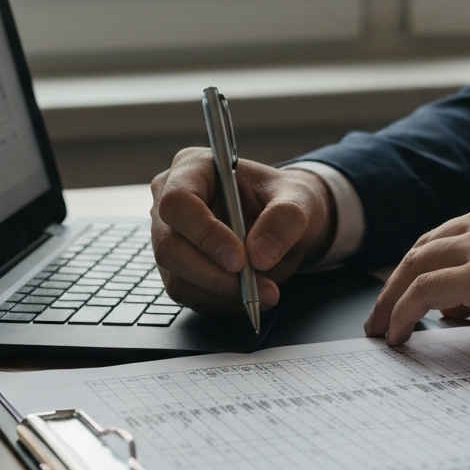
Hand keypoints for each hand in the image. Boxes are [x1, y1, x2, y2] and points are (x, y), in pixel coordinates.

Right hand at [150, 148, 334, 311]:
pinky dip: (223, 301)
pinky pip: (190, 295)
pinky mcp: (178, 269)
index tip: (239, 259)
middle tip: (256, 284)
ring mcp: (171, 238)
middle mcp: (171, 203)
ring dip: (223, 292)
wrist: (287, 225)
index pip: (178, 202)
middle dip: (214, 273)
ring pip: (178, 278)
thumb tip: (260, 255)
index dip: (204, 233)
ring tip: (265, 290)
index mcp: (193, 168)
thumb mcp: (299, 200)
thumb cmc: (286, 200)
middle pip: (169, 246)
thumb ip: (285, 219)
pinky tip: (251, 293)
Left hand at [364, 188, 469, 351]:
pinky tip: (396, 333)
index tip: (411, 291)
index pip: (452, 233)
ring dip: (391, 297)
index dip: (427, 264)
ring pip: (416, 263)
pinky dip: (401, 311)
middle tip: (383, 310)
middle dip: (399, 279)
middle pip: (426, 244)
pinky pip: (423, 291)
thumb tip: (460, 302)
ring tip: (380, 327)